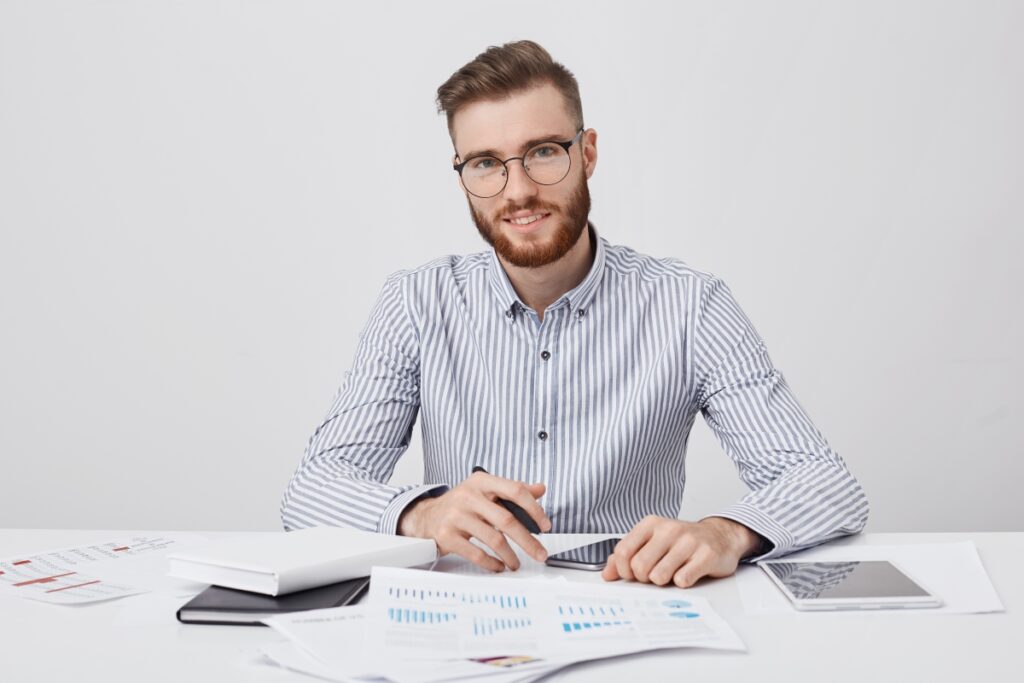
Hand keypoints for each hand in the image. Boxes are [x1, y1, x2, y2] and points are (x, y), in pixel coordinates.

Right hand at [397, 471, 551, 572]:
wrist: (427, 516)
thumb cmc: (462, 504)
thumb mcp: (486, 490)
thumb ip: (513, 490)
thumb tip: (540, 489)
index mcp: (481, 481)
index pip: (515, 490)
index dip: (534, 509)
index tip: (545, 525)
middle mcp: (468, 496)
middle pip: (506, 520)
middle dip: (528, 541)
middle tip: (540, 553)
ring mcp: (456, 516)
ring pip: (494, 540)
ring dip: (510, 556)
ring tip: (516, 563)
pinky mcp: (447, 535)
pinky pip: (477, 554)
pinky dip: (492, 563)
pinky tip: (499, 566)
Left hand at [601, 516, 761, 587]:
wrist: (719, 536)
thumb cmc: (681, 542)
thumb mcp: (652, 542)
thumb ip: (628, 555)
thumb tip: (607, 574)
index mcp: (651, 524)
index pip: (623, 552)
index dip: (624, 570)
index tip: (632, 575)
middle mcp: (669, 529)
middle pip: (639, 566)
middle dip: (644, 578)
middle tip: (655, 575)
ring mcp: (689, 541)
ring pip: (659, 576)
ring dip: (663, 582)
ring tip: (672, 574)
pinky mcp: (707, 555)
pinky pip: (683, 580)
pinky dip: (682, 583)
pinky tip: (687, 574)